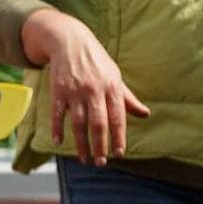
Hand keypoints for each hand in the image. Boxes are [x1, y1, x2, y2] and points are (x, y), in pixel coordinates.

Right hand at [20, 8, 150, 165]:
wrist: (69, 41)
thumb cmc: (96, 61)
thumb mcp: (115, 76)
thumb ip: (127, 98)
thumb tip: (145, 114)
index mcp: (112, 88)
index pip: (117, 117)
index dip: (119, 137)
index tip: (120, 154)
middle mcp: (94, 90)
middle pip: (98, 124)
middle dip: (100, 146)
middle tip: (101, 163)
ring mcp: (75, 91)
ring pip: (78, 123)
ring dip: (81, 143)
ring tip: (83, 159)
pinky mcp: (58, 90)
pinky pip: (58, 113)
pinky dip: (57, 128)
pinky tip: (58, 142)